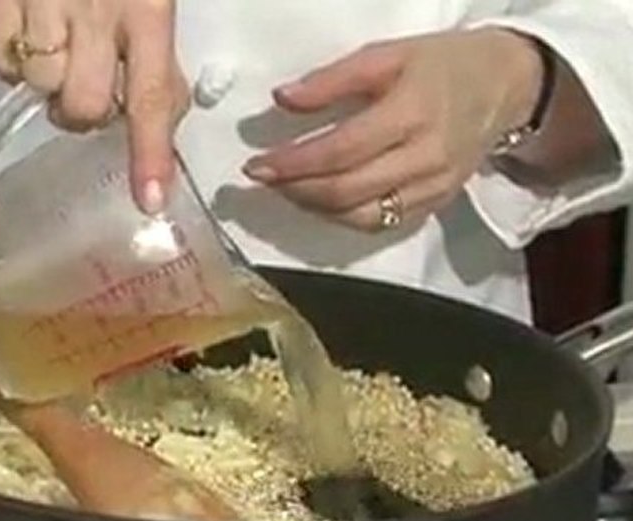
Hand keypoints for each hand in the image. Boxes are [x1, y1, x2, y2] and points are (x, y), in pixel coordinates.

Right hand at [0, 0, 189, 213]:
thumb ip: (155, 40)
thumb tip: (165, 104)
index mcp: (145, 4)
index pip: (151, 94)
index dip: (150, 153)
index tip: (150, 201)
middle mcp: (93, 11)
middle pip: (84, 107)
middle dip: (87, 112)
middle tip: (90, 86)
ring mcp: (38, 4)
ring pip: (41, 88)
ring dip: (50, 82)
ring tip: (56, 45)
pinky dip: (11, 60)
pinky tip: (25, 29)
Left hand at [242, 29, 543, 230]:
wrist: (505, 87)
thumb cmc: (439, 64)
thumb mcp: (387, 55)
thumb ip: (333, 79)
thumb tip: (282, 99)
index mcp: (412, 113)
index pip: (341, 151)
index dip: (294, 163)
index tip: (256, 165)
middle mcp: (425, 158)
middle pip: (347, 191)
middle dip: (296, 189)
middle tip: (262, 179)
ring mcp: (433, 188)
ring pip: (361, 216)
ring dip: (314, 207)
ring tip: (286, 189)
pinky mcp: (435, 206)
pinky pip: (379, 224)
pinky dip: (341, 217)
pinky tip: (319, 201)